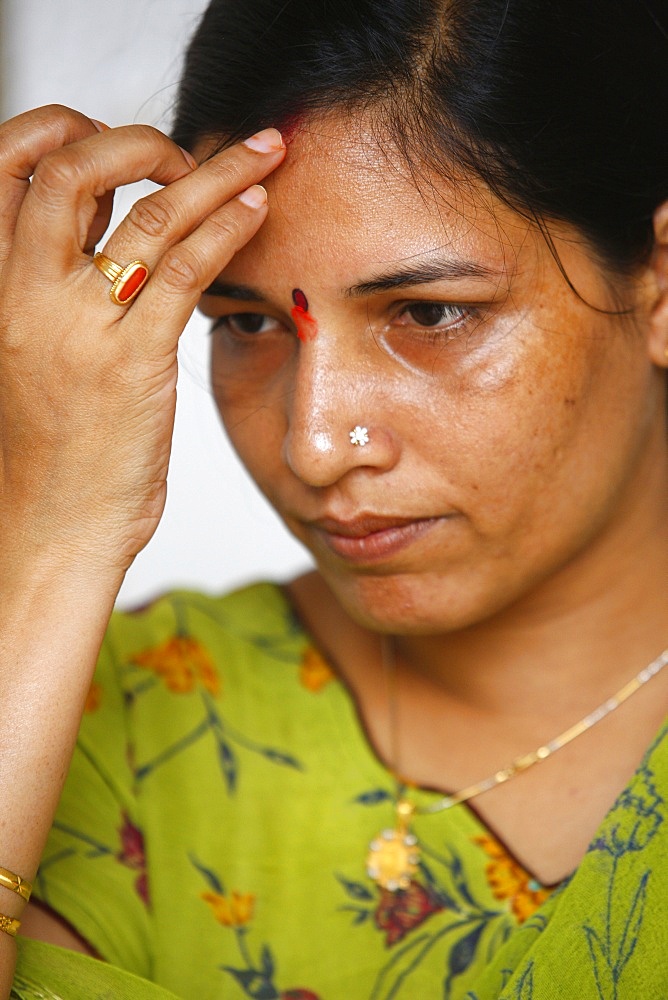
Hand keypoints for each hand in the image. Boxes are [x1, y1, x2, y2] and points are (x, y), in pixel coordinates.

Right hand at [0, 105, 284, 579]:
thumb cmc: (50, 447)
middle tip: (190, 152)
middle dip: (140, 139)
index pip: (9, 166)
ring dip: (217, 171)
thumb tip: (117, 239)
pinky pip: (188, 269)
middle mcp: (26, 292)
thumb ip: (61, 289)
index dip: (63, 131)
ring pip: (149, 213)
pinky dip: (228, 226)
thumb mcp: (32, 351)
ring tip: (263, 154)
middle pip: (73, 168)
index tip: (118, 145)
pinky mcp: (133, 361)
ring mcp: (79, 325)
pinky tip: (256, 209)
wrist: (51, 527)